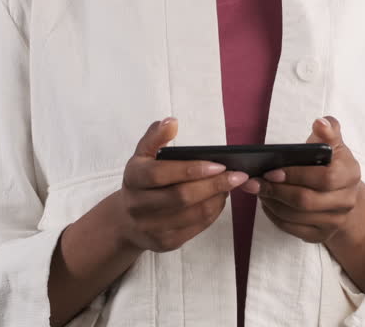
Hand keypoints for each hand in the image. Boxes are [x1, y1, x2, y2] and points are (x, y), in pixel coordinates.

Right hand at [113, 117, 249, 252]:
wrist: (126, 221)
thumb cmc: (142, 181)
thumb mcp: (142, 156)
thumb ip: (155, 137)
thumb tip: (171, 122)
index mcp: (133, 177)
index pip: (161, 174)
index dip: (191, 169)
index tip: (219, 163)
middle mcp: (137, 205)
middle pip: (181, 197)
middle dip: (214, 185)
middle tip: (237, 175)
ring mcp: (151, 227)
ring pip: (192, 214)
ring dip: (217, 199)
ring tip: (231, 185)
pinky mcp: (165, 243)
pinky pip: (196, 228)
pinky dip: (213, 212)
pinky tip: (220, 199)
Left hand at [241, 115, 363, 244]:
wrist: (342, 193)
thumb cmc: (331, 163)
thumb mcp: (332, 144)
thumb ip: (328, 131)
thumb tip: (321, 123)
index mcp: (351, 174)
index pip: (324, 178)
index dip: (296, 175)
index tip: (271, 170)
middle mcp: (347, 201)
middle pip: (306, 201)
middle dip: (276, 191)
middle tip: (255, 182)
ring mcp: (335, 221)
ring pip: (296, 216)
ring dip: (272, 203)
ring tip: (257, 190)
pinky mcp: (322, 235)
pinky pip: (293, 229)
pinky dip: (274, 216)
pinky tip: (266, 203)